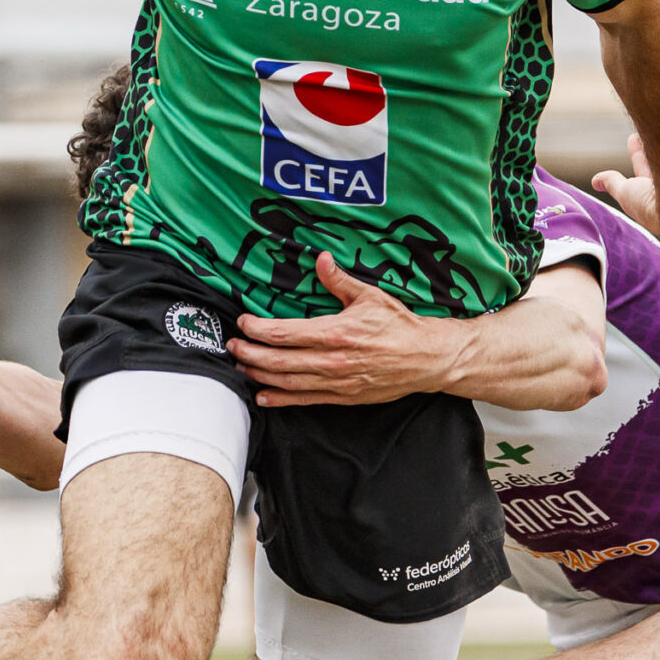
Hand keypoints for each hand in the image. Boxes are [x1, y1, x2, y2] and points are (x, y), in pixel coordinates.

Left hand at [230, 254, 466, 406]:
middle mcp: (332, 360)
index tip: (244, 321)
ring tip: (242, 367)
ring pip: (287, 382)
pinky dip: (280, 399)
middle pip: (278, 361)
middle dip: (249, 354)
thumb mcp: (370, 296)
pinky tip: (263, 396)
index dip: (258, 328)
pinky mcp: (343, 397)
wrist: (427, 359)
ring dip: (260, 376)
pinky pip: (305, 400)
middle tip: (232, 346)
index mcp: (336, 332)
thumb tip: (321, 259)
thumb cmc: (400, 326)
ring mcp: (336, 381)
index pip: (285, 333)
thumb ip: (339, 280)